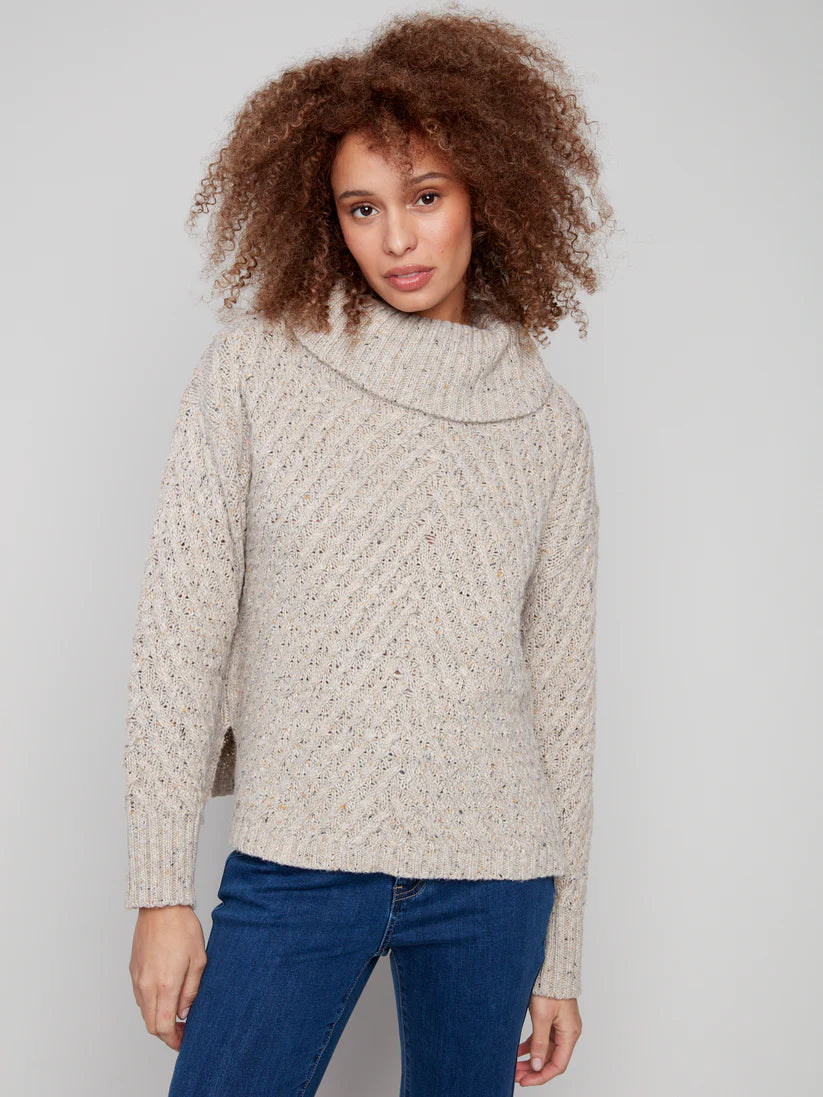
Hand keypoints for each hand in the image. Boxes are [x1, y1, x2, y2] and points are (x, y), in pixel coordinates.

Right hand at [129, 905, 206, 1050]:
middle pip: (151, 1025)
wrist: (161, 907)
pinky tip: (165, 995)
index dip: (173, 1041)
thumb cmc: (182, 929)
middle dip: (166, 1033)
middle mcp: (146, 985)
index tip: (184, 1042)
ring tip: (177, 1012)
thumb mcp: (198, 960)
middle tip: (183, 1031)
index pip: (163, 1027)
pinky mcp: (133, 970)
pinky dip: (151, 1004)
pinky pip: (140, 996)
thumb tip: (184, 1013)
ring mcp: (137, 978)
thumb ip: (191, 990)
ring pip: (144, 1011)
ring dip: (158, 1018)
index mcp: (165, 985)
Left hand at [515, 995, 581, 1085]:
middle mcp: (568, 1033)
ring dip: (531, 1059)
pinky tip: (518, 1052)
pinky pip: (542, 1040)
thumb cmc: (550, 988)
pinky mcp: (553, 1021)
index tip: (525, 1081)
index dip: (541, 1076)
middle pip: (550, 1059)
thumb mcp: (542, 1017)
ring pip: (545, 1050)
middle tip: (516, 1075)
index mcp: (570, 1034)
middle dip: (533, 1069)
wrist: (552, 967)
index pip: (558, 1065)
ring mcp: (560, 1027)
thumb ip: (539, 1043)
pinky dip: (531, 1046)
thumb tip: (537, 1066)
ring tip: (514, 1066)